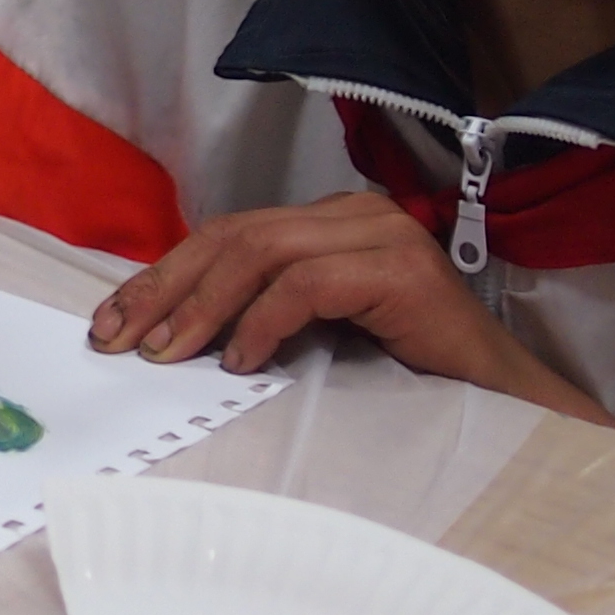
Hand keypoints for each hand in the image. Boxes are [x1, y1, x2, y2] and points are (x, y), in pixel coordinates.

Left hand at [86, 190, 614, 419]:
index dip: (163, 275)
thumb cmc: (408, 374)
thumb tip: (170, 331)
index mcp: (331, 221)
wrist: (501, 400)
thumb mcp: (319, 334)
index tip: (113, 322)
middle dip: (166, 288)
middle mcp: (355, 214)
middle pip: (234, 235)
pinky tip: (238, 361)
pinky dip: (262, 322)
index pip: (228, 233)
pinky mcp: (402, 271)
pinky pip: (308, 285)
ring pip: (262, 252)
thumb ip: (262, 313)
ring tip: (167, 354)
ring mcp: (383, 236)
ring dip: (202, 306)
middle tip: (122, 340)